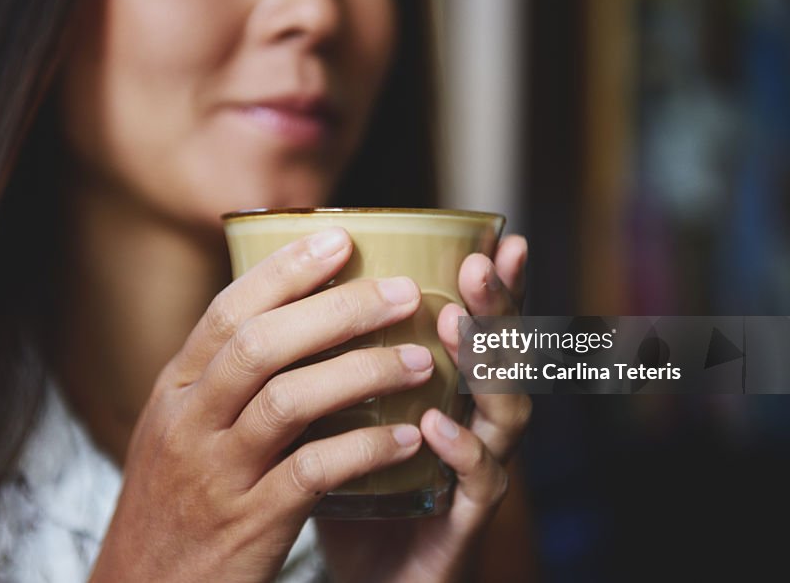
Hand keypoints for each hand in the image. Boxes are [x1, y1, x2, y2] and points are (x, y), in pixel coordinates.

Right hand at [90, 229, 435, 581]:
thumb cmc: (175, 506)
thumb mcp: (175, 433)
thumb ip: (220, 381)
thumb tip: (286, 320)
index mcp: (173, 392)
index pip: (229, 312)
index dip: (286, 270)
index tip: (340, 237)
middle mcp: (188, 424)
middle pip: (264, 344)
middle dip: (338, 309)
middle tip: (400, 291)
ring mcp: (215, 474)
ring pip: (290, 401)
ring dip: (362, 371)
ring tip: (419, 358)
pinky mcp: (248, 525)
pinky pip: (314, 473)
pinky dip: (365, 449)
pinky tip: (407, 437)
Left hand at [319, 234, 531, 582]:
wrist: (366, 576)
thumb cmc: (353, 490)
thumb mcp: (339, 417)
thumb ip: (328, 365)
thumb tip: (284, 295)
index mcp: (448, 392)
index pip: (478, 329)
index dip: (494, 286)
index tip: (496, 239)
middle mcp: (475, 423)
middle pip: (504, 357)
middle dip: (497, 307)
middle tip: (478, 265)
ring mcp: (478, 472)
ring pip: (505, 412)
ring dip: (484, 365)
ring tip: (456, 325)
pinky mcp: (465, 522)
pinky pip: (479, 483)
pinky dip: (462, 450)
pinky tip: (436, 424)